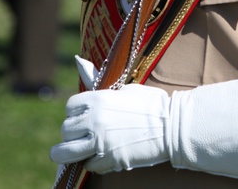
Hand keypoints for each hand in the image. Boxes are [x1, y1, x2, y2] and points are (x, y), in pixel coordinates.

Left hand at [50, 84, 170, 172]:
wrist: (172, 126)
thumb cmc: (152, 104)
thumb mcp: (126, 90)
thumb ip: (103, 90)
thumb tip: (84, 73)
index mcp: (97, 100)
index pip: (70, 107)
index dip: (75, 112)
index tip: (81, 116)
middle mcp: (94, 121)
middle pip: (66, 129)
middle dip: (72, 133)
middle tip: (81, 135)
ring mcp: (99, 142)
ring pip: (64, 152)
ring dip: (67, 152)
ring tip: (70, 153)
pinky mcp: (108, 160)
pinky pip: (88, 165)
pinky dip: (93, 162)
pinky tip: (101, 157)